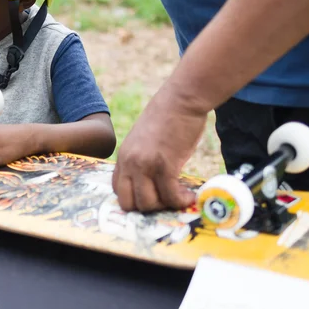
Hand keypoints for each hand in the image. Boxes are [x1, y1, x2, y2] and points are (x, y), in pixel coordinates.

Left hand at [112, 84, 205, 211]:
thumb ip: (143, 158)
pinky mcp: (165, 165)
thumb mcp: (146, 139)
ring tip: (181, 197)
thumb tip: (154, 181)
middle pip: (129, 203)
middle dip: (149, 208)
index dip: (135, 199)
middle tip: (167, 201)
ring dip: (166, 206)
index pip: (118, 189)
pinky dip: (181, 201)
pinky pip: (170, 196)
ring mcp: (145, 164)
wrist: (181, 99)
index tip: (153, 197)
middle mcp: (130, 162)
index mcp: (124, 155)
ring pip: (148, 203)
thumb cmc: (169, 117)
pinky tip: (190, 196)